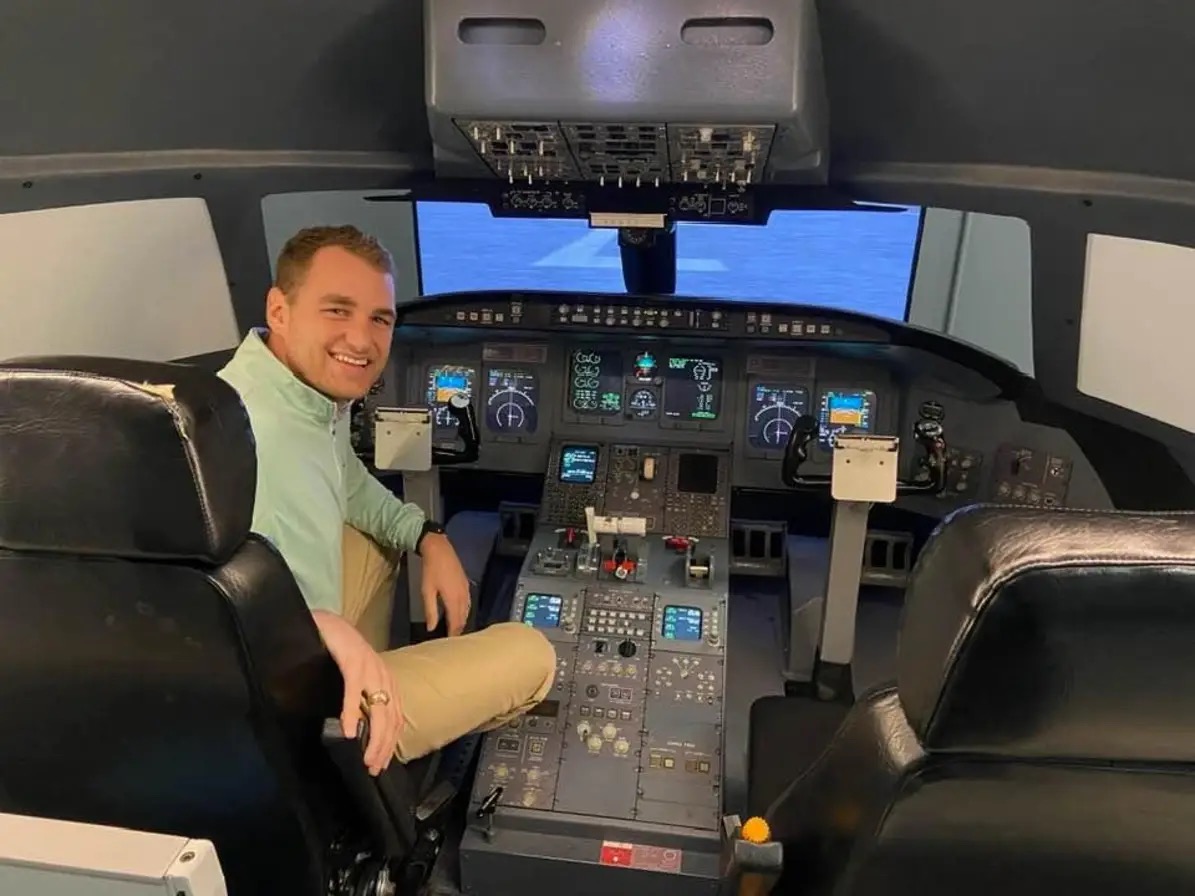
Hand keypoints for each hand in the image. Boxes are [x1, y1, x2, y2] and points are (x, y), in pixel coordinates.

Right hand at [312, 610, 401, 775]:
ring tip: (365, 758)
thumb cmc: (341, 653)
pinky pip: (354, 692)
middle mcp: (384, 677)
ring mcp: (371, 670)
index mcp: (387, 682)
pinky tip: (346, 731)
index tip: (380, 765)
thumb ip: (363, 700)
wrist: (329, 624)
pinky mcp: (353, 663)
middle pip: (390, 718)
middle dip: (383, 747)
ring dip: (373, 737)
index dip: (389, 744)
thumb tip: (359, 730)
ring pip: (379, 710)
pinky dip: (351, 713)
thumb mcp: (358, 679)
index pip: (394, 719)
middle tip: (373, 768)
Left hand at [419, 533, 470, 635]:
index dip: (453, 634)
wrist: (440, 549)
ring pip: (467, 611)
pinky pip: (468, 603)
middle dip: (459, 629)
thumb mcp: (427, 591)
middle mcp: (463, 596)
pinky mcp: (466, 584)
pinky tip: (460, 613)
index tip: (450, 644)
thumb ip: (430, 611)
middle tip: (453, 640)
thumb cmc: (430, 570)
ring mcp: (466, 589)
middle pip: (463, 618)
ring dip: (462, 621)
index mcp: (454, 600)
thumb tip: (431, 628)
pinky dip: (465, 611)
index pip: (456, 622)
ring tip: (456, 630)